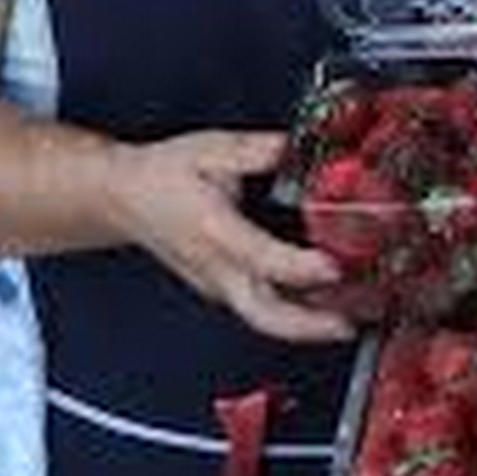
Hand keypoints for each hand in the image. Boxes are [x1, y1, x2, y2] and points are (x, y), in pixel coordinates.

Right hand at [114, 130, 354, 345]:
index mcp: (214, 231)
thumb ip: (256, 150)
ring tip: (352, 320)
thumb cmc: (162, 176)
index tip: (336, 266)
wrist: (124, 198)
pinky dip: (295, 315)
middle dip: (310, 326)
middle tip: (349, 325)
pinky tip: (326, 305)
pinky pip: (260, 311)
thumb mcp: (209, 149)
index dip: (301, 267)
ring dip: (308, 327)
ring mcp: (218, 285)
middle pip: (265, 314)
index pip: (263, 259)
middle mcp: (217, 268)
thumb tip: (293, 148)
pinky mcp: (222, 290)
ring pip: (265, 320)